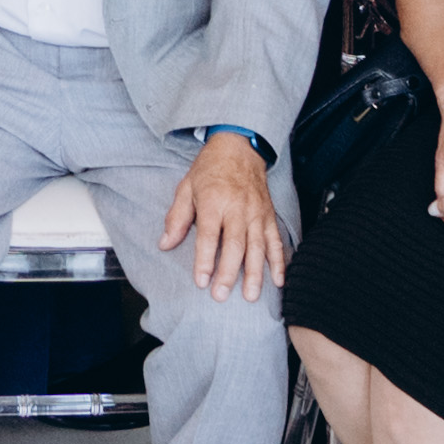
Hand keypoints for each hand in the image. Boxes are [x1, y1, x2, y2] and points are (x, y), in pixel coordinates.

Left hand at [161, 131, 281, 304]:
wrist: (239, 147)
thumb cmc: (210, 169)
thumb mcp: (186, 187)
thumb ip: (176, 217)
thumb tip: (165, 244)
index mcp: (214, 201)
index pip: (209, 235)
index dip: (204, 260)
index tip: (201, 281)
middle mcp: (237, 208)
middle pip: (234, 245)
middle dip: (229, 272)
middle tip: (222, 295)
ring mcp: (256, 213)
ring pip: (257, 247)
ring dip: (255, 273)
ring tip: (251, 296)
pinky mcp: (269, 216)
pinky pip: (276, 241)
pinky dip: (279, 262)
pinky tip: (278, 280)